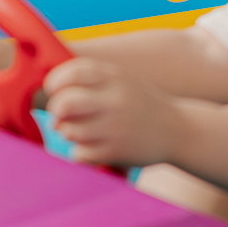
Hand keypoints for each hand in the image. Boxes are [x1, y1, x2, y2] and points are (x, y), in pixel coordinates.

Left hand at [43, 56, 186, 167]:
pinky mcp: (117, 151)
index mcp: (114, 77)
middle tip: (61, 116)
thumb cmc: (140, 103)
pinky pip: (80, 154)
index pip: (72, 72)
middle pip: (64, 103)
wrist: (179, 130)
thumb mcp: (121, 79)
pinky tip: (91, 148)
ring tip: (80, 132)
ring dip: (68, 133)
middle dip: (56, 111)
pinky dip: (79, 152)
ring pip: (69, 130)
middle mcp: (115, 100)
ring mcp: (116, 127)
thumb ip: (91, 78)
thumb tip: (48, 84)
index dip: (55, 82)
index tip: (55, 90)